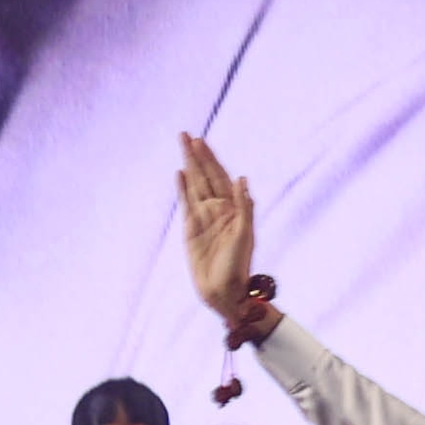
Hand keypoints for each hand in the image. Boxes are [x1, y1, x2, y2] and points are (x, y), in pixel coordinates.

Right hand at [175, 132, 259, 321]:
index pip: (220, 176)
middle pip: (205, 176)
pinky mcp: (191, 229)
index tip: (201, 140)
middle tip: (185, 135)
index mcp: (234, 208)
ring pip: (194, 185)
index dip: (211, 159)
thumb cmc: (238, 265)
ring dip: (189, 166)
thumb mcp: (245, 234)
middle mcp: (218, 209)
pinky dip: (182, 188)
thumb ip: (244, 207)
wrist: (223, 290)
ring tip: (182, 146)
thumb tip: (242, 179)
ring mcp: (204, 218)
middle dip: (196, 155)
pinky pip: (186, 203)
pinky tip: (179, 173)